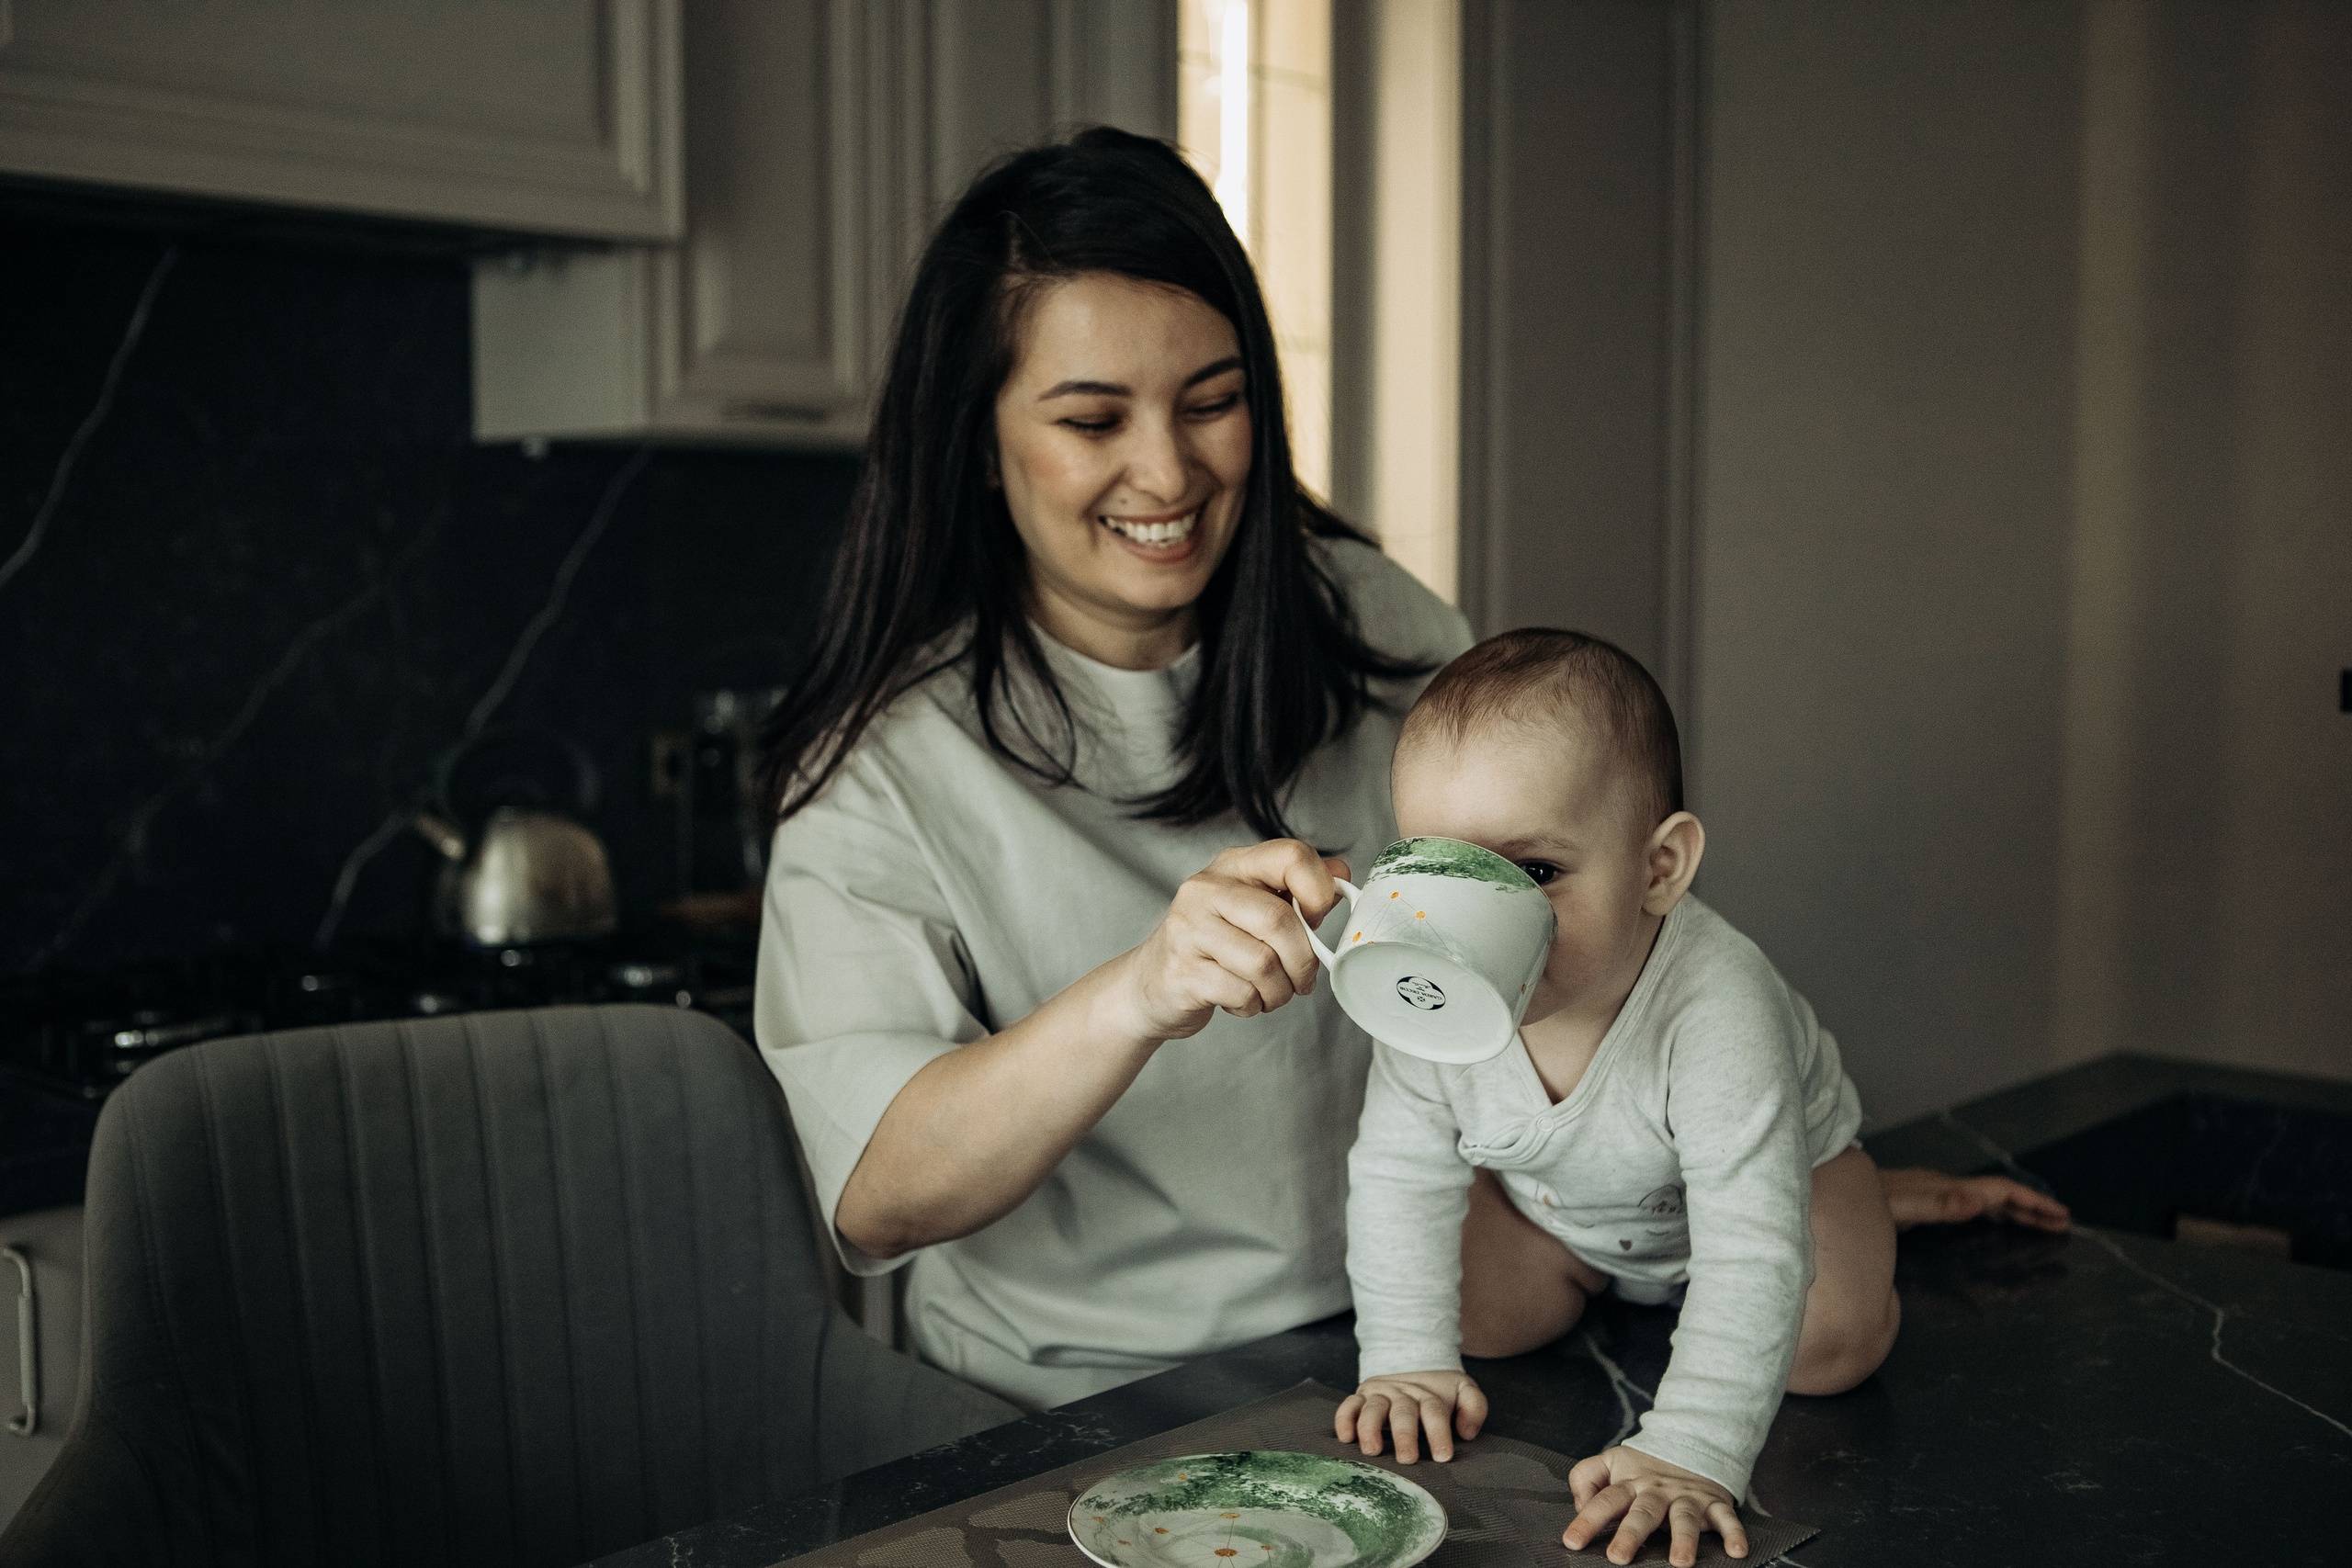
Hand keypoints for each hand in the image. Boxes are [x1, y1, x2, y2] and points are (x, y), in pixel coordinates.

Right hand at [1109, 840, 1347, 1042]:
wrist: (1149, 985)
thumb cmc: (1214, 946)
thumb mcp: (1253, 907)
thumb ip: (1297, 889)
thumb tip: (1342, 875)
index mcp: (1232, 866)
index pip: (1291, 856)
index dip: (1318, 891)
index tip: (1316, 920)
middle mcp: (1205, 889)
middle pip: (1279, 920)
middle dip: (1302, 961)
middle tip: (1302, 980)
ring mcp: (1188, 929)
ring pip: (1263, 963)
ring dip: (1279, 991)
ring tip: (1270, 994)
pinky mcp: (1180, 971)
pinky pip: (1240, 992)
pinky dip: (1253, 1005)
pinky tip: (1241, 1001)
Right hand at [1334, 1370, 1486, 1462]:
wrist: (1414, 1363)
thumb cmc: (1441, 1392)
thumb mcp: (1464, 1391)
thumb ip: (1474, 1406)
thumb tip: (1466, 1432)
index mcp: (1429, 1395)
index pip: (1434, 1412)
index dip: (1438, 1433)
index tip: (1443, 1456)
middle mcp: (1403, 1393)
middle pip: (1403, 1412)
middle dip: (1404, 1435)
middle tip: (1408, 1459)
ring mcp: (1380, 1394)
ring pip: (1372, 1408)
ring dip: (1370, 1428)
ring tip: (1373, 1450)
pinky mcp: (1361, 1396)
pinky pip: (1348, 1405)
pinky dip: (1344, 1419)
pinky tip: (1346, 1438)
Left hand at [1563, 1447, 1743, 1566]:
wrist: (1691, 1440)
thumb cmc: (1645, 1464)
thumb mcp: (1612, 1461)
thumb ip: (1586, 1476)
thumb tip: (1579, 1505)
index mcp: (1630, 1483)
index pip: (1605, 1500)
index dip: (1587, 1519)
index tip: (1572, 1540)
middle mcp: (1657, 1491)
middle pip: (1642, 1513)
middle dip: (1630, 1535)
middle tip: (1618, 1556)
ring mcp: (1687, 1497)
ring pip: (1684, 1518)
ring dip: (1683, 1539)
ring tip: (1680, 1562)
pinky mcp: (1714, 1502)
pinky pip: (1726, 1517)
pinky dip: (1733, 1533)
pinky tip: (1736, 1550)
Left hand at [1880, 1167, 2069, 1232]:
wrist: (1833, 1188)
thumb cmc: (1861, 1201)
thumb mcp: (1898, 1207)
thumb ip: (1936, 1205)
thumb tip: (1977, 1201)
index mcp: (1945, 1189)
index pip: (1999, 1192)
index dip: (2031, 1202)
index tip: (2059, 1216)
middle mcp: (1943, 1187)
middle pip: (1999, 1195)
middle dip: (2032, 1208)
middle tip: (2062, 1223)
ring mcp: (1934, 1193)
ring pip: (1986, 1200)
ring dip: (2015, 1211)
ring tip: (2041, 1224)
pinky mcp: (1923, 1201)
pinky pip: (1970, 1205)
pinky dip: (1992, 1213)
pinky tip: (1993, 1221)